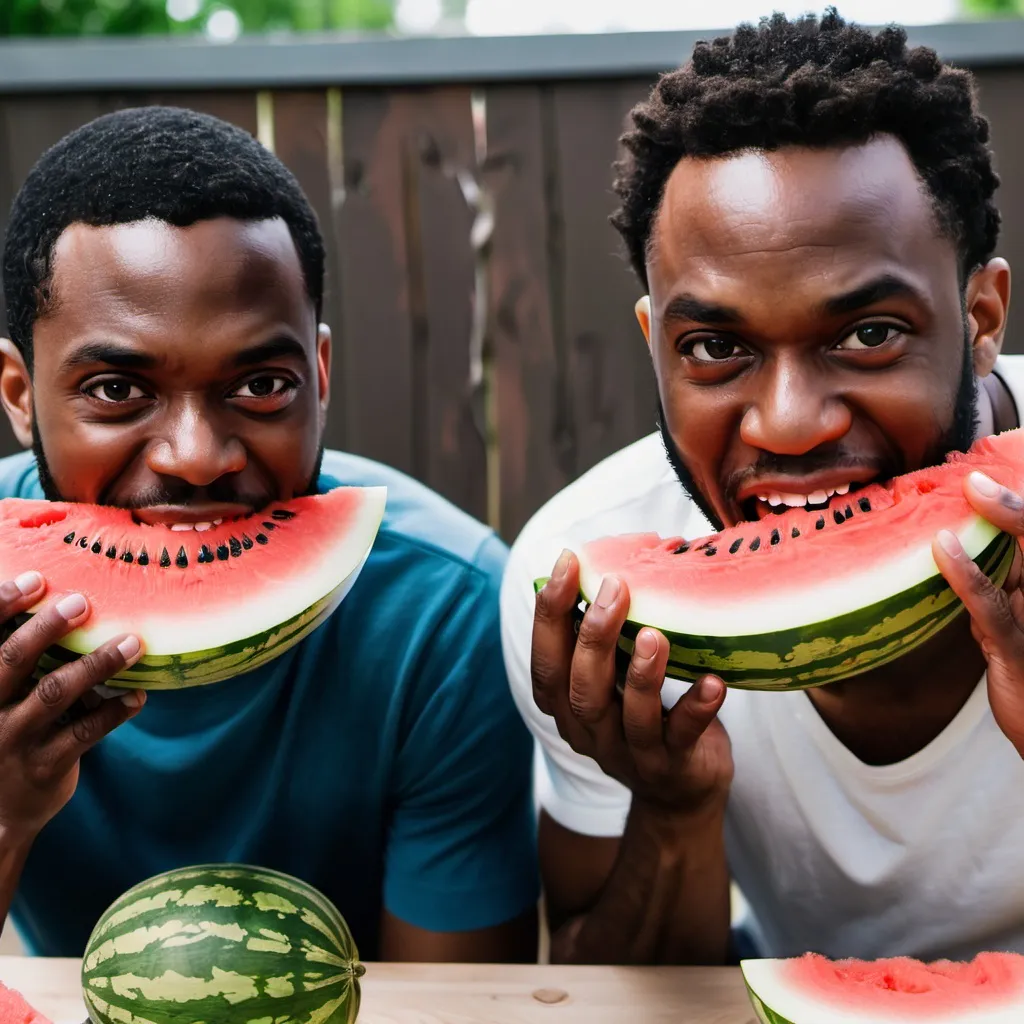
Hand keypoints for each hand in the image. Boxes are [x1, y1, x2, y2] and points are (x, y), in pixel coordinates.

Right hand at [0, 571, 144, 839]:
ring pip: (55, 694)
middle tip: (82, 602)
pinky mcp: (44, 767)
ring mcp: (12, 740)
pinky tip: (138, 696)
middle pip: (12, 662)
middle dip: (46, 629)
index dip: (3, 606)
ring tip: (132, 643)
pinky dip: (114, 712)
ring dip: (97, 665)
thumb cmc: (2, 736)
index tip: (36, 580)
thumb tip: (69, 605)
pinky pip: (84, 734)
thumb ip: (19, 662)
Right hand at [531, 550, 732, 815]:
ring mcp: (633, 754)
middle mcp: (591, 733)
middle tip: (615, 587)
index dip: (548, 614)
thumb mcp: (612, 682)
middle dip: (593, 636)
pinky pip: (683, 738)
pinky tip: (712, 682)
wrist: (678, 795)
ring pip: (628, 717)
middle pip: (579, 689)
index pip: (545, 662)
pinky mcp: (674, 767)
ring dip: (640, 675)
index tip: (567, 563)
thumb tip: (603, 568)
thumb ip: (601, 643)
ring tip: (653, 635)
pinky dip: (696, 709)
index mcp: (567, 707)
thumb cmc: (644, 717)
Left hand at [933, 471, 1023, 756]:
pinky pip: (994, 607)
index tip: (998, 464)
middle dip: (1019, 502)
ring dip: (1005, 519)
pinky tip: (944, 547)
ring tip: (970, 486)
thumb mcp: (1011, 622)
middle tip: (983, 467)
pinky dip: (967, 574)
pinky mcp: (1018, 652)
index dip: (1022, 506)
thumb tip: (954, 541)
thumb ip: (1000, 582)